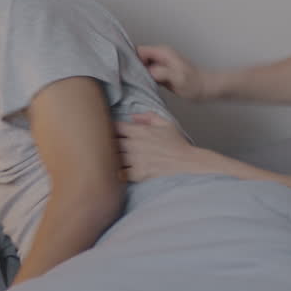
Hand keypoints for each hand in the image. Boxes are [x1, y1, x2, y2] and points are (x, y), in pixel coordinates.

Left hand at [116, 112, 239, 180]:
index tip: (107, 131)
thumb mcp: (166, 123)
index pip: (114, 126)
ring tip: (105, 158)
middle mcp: (135, 144)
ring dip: (108, 157)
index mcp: (139, 131)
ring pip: (112, 157)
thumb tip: (133, 116)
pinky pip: (119, 173)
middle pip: (109, 141)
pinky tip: (115, 171)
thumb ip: (148, 116)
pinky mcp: (138, 173)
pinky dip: (115, 172)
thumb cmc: (178, 144)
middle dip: (105, 142)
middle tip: (102, 144)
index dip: (108, 128)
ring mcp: (135, 160)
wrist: (188, 163)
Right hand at [137, 45, 207, 100]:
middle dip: (133, 67)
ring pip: (141, 65)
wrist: (206, 88)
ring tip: (135, 84)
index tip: (129, 72)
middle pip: (137, 57)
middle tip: (131, 80)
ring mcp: (160, 64)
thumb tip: (147, 71)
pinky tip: (143, 86)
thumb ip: (161, 72)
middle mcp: (160, 55)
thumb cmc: (194, 84)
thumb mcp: (177, 78)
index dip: (132, 60)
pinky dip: (143, 78)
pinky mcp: (161, 72)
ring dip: (137, 74)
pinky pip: (146, 72)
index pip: (138, 50)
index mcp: (163, 52)